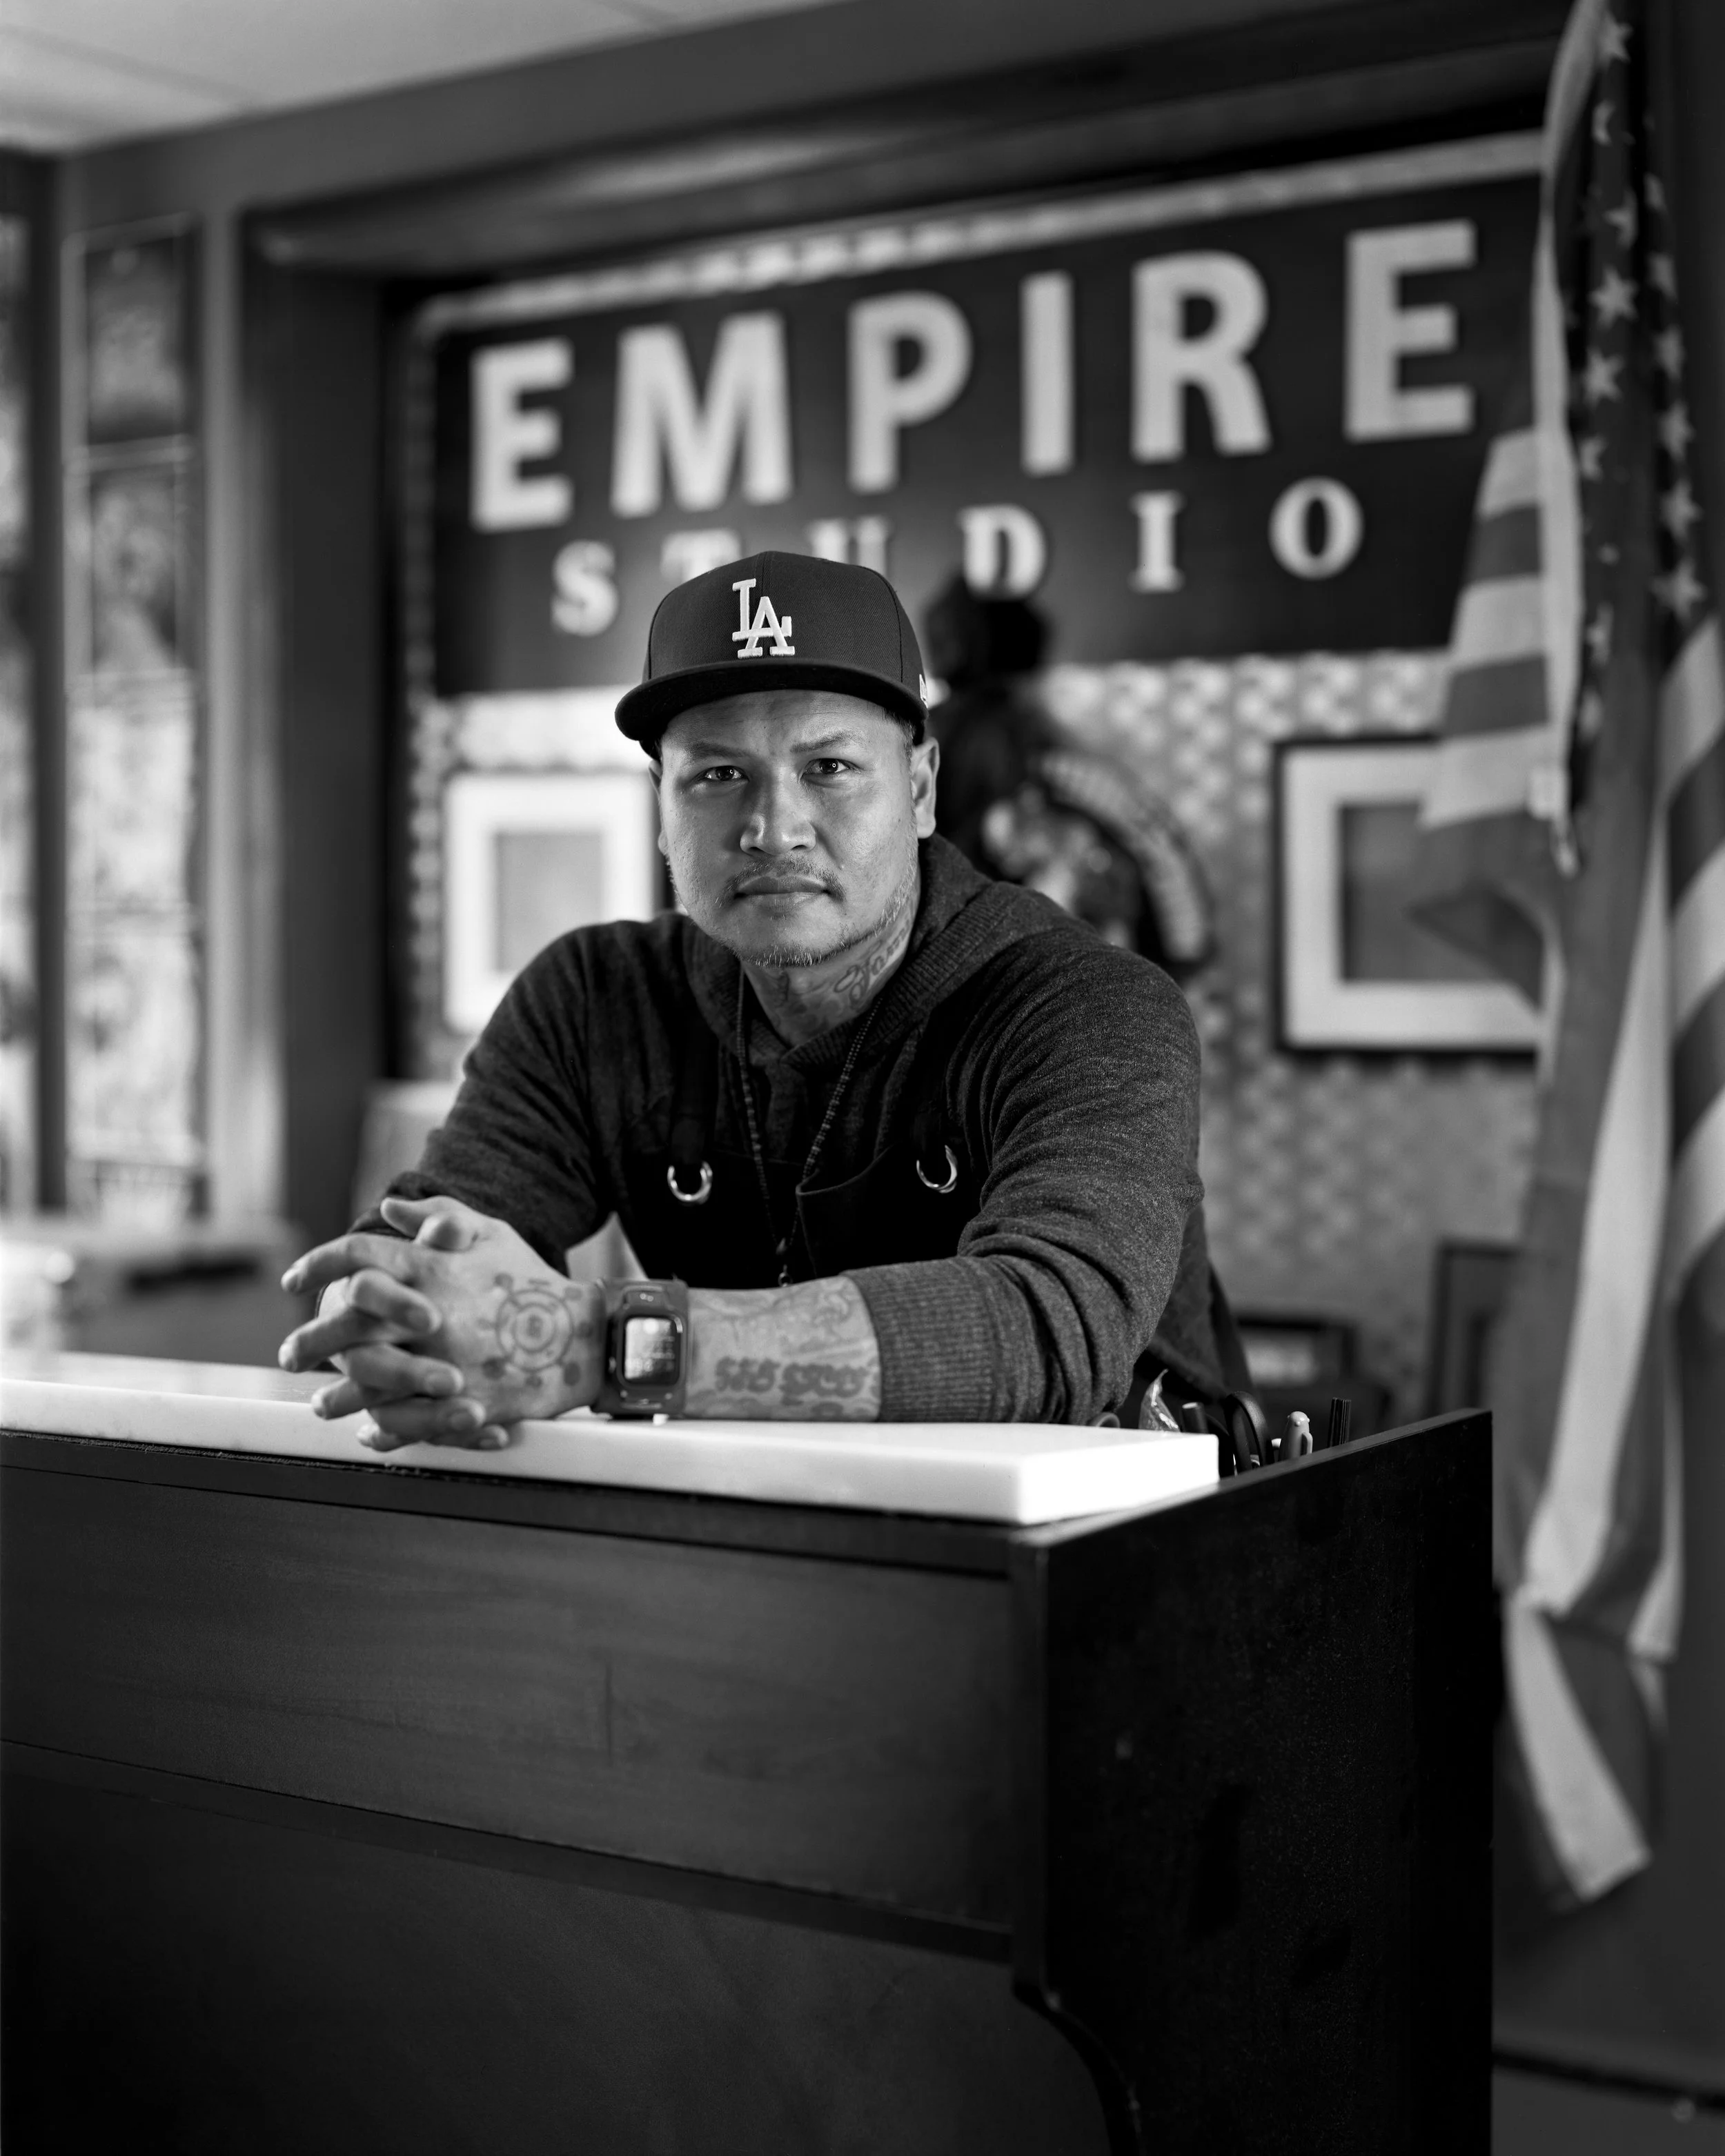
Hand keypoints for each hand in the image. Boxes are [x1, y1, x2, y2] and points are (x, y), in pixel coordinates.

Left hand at [278, 1196, 603, 1449]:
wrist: (586, 1334)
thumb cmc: (533, 1279)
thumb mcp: (491, 1232)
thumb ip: (439, 1213)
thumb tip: (390, 1208)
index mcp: (433, 1265)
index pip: (357, 1256)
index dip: (318, 1265)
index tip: (292, 1281)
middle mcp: (431, 1313)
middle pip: (347, 1325)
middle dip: (310, 1341)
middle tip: (290, 1354)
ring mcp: (444, 1362)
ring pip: (368, 1381)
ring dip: (338, 1394)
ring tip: (320, 1403)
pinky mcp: (462, 1404)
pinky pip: (407, 1420)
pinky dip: (381, 1429)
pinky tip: (367, 1431)